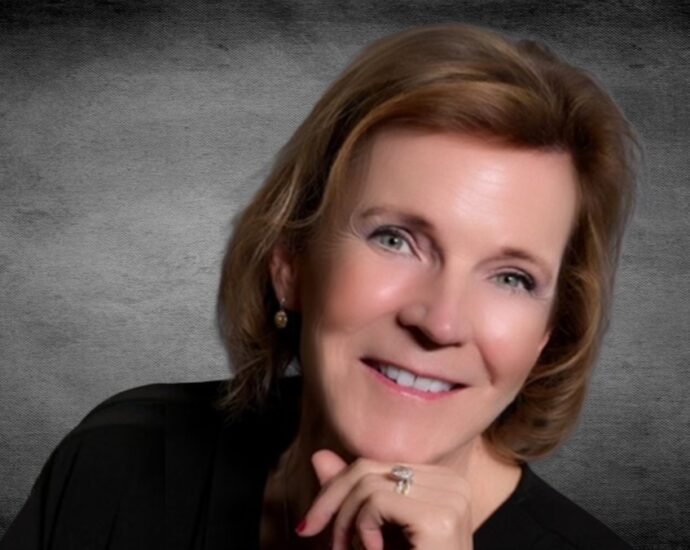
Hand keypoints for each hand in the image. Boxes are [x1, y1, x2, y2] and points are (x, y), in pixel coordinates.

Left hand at [296, 449, 473, 549]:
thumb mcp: (373, 533)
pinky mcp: (440, 517)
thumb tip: (319, 456)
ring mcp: (451, 497)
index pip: (375, 466)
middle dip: (333, 503)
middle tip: (325, 541)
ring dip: (345, 522)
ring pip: (369, 484)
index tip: (311, 524)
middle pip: (369, 469)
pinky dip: (362, 528)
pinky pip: (377, 501)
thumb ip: (352, 496)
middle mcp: (452, 482)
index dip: (336, 491)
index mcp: (442, 481)